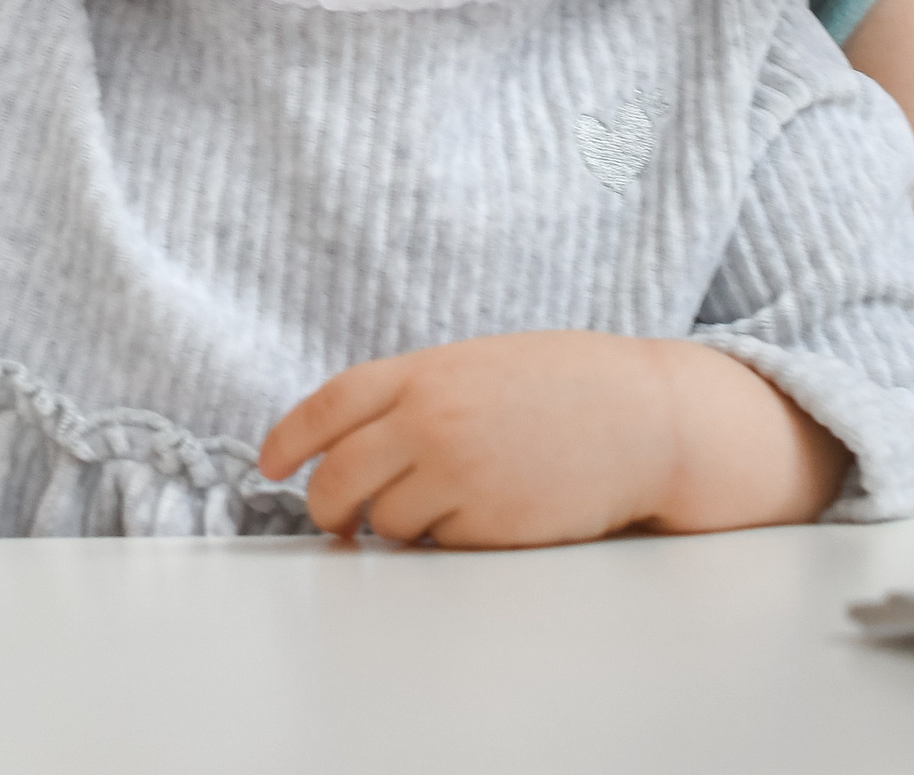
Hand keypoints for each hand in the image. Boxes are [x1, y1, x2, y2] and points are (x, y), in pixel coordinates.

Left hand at [260, 333, 676, 548]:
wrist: (644, 417)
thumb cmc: (564, 387)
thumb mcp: (476, 366)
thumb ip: (416, 395)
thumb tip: (356, 440)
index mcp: (424, 373)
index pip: (330, 405)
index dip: (289, 438)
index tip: (269, 464)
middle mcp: (430, 421)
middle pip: (340, 476)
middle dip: (325, 506)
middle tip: (331, 519)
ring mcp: (459, 475)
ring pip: (386, 522)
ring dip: (393, 525)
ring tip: (437, 505)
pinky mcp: (490, 526)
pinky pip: (440, 547)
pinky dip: (445, 540)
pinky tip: (482, 514)